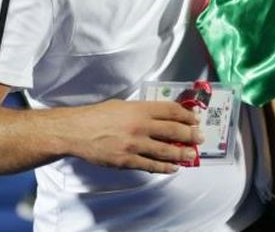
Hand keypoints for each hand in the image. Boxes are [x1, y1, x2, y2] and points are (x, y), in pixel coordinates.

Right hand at [68, 99, 203, 173]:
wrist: (76, 131)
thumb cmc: (97, 116)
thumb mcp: (122, 106)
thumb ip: (141, 110)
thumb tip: (161, 116)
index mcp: (139, 109)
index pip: (171, 111)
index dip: (186, 116)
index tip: (195, 120)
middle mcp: (140, 126)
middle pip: (173, 130)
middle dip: (190, 135)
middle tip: (198, 138)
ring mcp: (134, 144)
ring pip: (166, 151)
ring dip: (182, 154)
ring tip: (191, 155)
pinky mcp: (126, 160)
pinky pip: (150, 165)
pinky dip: (164, 168)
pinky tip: (173, 168)